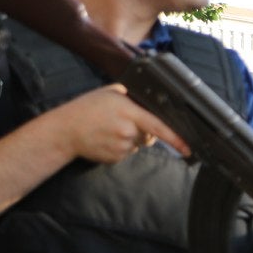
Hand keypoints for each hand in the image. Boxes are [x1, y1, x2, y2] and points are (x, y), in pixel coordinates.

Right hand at [53, 85, 189, 163]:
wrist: (64, 131)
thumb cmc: (86, 109)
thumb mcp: (111, 93)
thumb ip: (134, 98)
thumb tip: (153, 103)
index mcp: (128, 112)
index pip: (159, 126)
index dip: (176, 138)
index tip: (188, 147)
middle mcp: (127, 131)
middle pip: (150, 135)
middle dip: (144, 129)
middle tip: (122, 121)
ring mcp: (121, 147)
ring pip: (139, 144)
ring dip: (132, 137)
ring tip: (110, 129)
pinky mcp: (116, 158)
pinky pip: (128, 152)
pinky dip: (122, 146)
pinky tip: (107, 138)